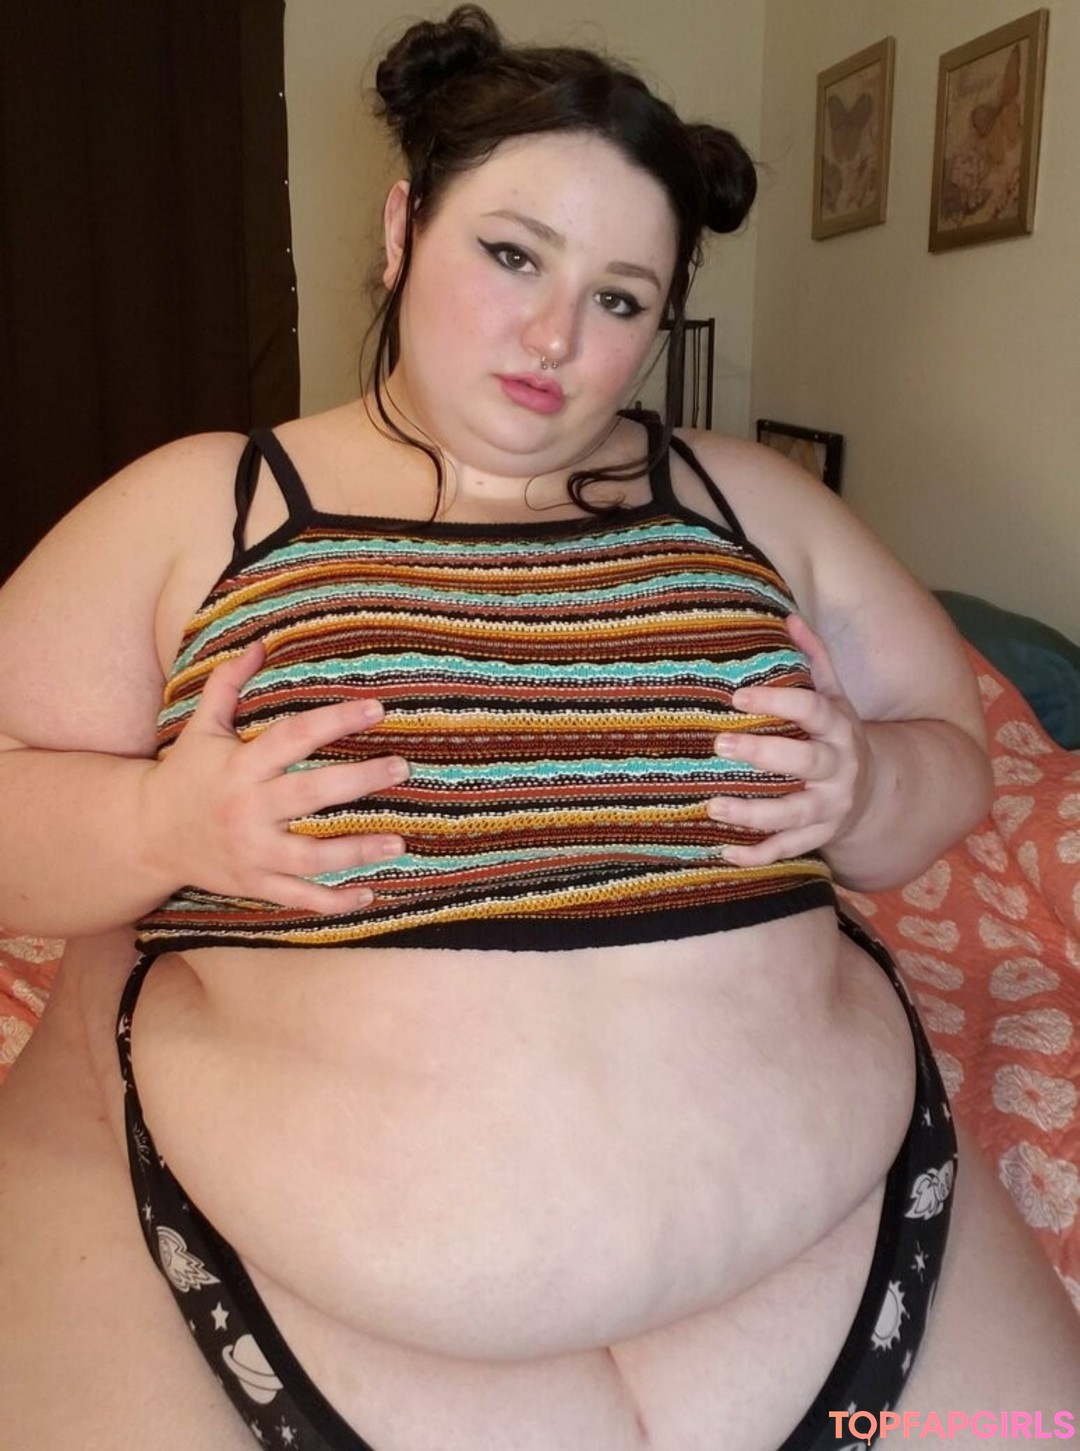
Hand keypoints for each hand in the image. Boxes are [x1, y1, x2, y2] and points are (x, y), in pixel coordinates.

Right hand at [140, 641, 407, 911]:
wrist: (147, 836)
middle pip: (310, 794)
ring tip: (399, 842)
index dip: (335, 720)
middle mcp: (247, 809)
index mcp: (240, 766)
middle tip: (401, 767)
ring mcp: (251, 852)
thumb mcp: (201, 728)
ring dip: (357, 851)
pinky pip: (298, 898)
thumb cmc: (185, 775)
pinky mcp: (254, 884)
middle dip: (359, 781)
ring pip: (311, 856)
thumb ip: (228, 685)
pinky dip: (333, 902)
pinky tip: (368, 896)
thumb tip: (257, 643)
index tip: (376, 709)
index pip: (293, 737)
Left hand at [705, 615, 868, 865]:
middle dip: (763, 756)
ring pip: (794, 815)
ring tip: (712, 806)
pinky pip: (789, 850)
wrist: (876, 790)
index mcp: (840, 728)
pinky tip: (724, 852)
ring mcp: (832, 808)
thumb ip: (814, 659)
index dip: (778, 703)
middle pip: (805, 763)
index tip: (737, 698)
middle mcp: (840, 769)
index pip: (812, 710)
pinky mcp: (821, 837)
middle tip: (719, 745)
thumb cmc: (838, 735)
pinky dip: (758, 856)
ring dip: (752, 813)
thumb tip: (788, 616)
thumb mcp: (834, 696)